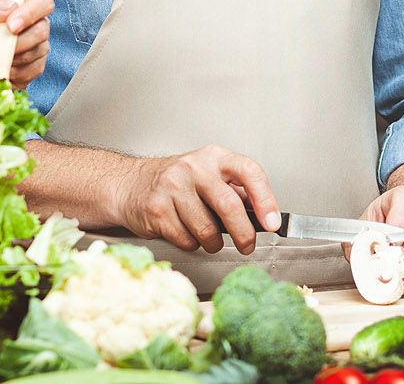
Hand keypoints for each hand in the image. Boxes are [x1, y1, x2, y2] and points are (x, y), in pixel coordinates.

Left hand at [0, 0, 53, 102]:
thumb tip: (11, 7)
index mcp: (19, 5)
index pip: (42, 3)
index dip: (31, 13)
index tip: (11, 26)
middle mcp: (31, 27)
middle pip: (41, 31)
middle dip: (9, 43)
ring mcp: (32, 51)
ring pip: (32, 54)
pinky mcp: (28, 74)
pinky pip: (25, 74)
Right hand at [117, 145, 280, 255]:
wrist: (131, 184)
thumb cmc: (178, 184)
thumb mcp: (209, 176)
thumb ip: (235, 192)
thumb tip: (264, 219)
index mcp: (214, 157)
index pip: (248, 171)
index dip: (265, 199)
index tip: (272, 223)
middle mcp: (193, 167)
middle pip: (229, 205)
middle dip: (244, 234)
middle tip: (247, 245)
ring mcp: (172, 186)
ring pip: (207, 230)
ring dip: (213, 243)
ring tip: (207, 236)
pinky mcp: (157, 208)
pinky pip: (187, 240)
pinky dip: (191, 244)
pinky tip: (183, 230)